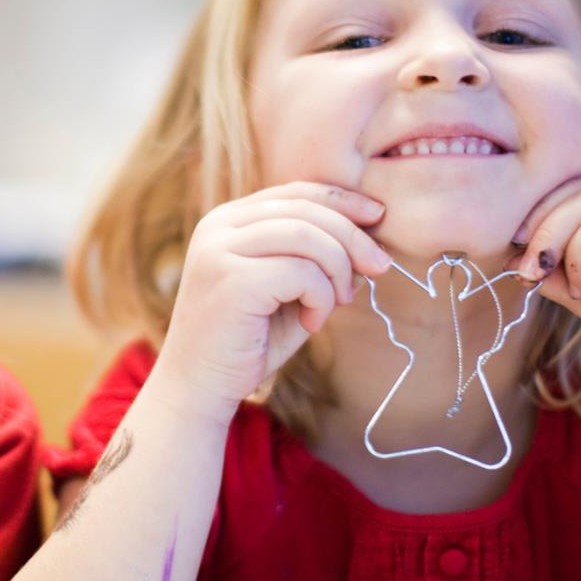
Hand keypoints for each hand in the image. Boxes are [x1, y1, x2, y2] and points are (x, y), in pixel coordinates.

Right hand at [156, 182, 389, 408]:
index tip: (379, 216)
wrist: (200, 387)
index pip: (295, 192)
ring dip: (338, 271)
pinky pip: (301, 272)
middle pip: (306, 209)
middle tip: (380, 268)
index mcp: (229, 220)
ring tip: (338, 302)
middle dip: (354, 237)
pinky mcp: (231, 279)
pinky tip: (312, 323)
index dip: (342, 200)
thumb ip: (318, 260)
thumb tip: (369, 237)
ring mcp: (220, 250)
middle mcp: (218, 226)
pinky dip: (321, 298)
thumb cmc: (248, 341)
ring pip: (307, 236)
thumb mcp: (289, 291)